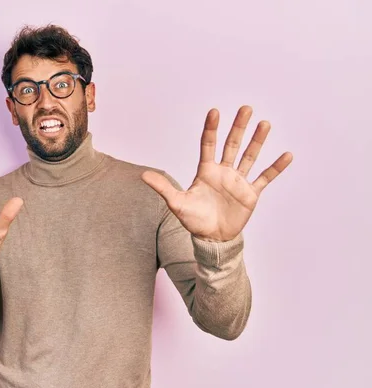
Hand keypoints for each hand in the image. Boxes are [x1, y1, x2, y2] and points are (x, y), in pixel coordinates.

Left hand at [141, 105, 292, 241]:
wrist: (211, 238)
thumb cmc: (193, 220)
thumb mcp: (176, 203)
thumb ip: (163, 187)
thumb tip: (142, 175)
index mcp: (206, 171)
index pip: (208, 144)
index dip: (211, 128)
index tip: (215, 111)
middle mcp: (223, 172)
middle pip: (232, 144)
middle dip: (238, 127)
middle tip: (245, 108)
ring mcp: (238, 181)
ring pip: (250, 156)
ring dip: (257, 141)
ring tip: (264, 123)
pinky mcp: (250, 193)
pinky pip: (265, 177)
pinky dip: (276, 167)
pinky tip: (287, 155)